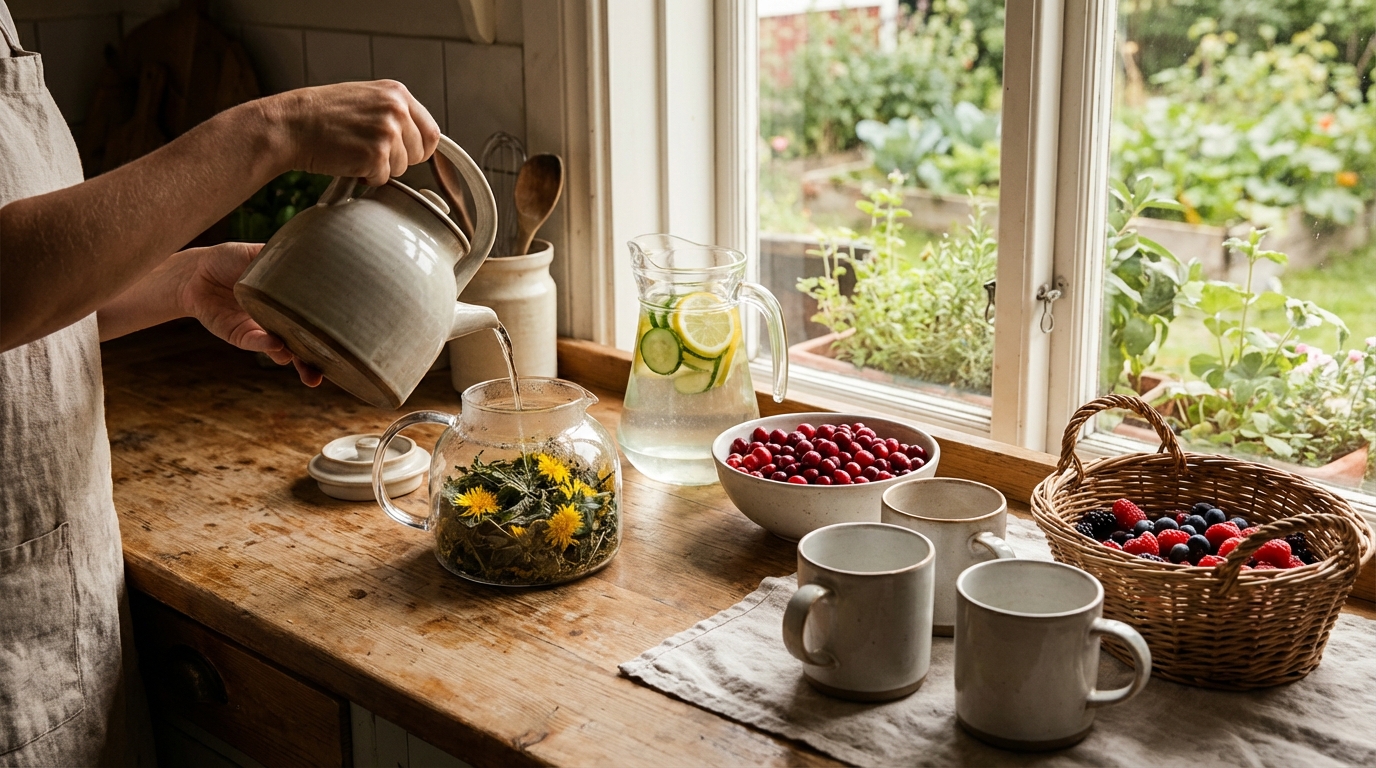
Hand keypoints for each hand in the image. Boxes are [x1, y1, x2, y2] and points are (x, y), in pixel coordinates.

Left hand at [177, 242, 323, 386]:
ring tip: (299, 357)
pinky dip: (264, 344)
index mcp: (288, 302)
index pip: (313, 320)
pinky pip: (254, 342)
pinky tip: (275, 345)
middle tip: (325, 372)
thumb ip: (287, 258)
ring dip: (292, 357)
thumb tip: (318, 249)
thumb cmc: (229, 260)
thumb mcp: (262, 254)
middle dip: (313, 363)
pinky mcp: (238, 336)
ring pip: (281, 350)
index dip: (328, 333)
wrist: (195, 270)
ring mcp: (260, 330)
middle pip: (301, 346)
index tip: (346, 342)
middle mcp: (278, 320)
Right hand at [264, 80, 440, 185]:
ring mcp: (387, 132)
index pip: (430, 131)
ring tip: (354, 151)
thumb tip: (417, 138)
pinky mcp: (376, 155)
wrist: (290, 124)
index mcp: (397, 93)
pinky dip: (366, 177)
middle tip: (370, 151)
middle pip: (420, 153)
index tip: (406, 153)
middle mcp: (396, 109)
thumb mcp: (365, 99)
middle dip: (399, 160)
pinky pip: (383, 179)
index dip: (419, 148)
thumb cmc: (320, 115)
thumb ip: (393, 113)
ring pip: (402, 168)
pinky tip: (347, 161)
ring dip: (380, 168)